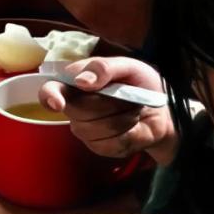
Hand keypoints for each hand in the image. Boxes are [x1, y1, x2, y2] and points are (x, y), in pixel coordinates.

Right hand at [41, 57, 178, 164]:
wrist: (163, 111)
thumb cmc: (141, 84)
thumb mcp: (129, 66)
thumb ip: (104, 67)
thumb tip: (81, 81)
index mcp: (76, 82)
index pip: (50, 90)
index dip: (50, 96)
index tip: (59, 103)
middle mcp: (75, 107)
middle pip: (77, 110)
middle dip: (108, 101)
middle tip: (127, 93)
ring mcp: (85, 129)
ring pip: (95, 128)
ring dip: (122, 116)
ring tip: (132, 109)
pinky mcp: (99, 146)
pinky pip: (109, 143)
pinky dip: (128, 132)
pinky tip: (133, 125)